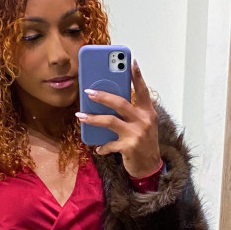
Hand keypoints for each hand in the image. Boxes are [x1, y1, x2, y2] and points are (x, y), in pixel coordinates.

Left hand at [75, 59, 160, 177]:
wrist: (150, 167)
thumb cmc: (144, 142)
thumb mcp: (143, 124)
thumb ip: (131, 113)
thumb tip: (108, 101)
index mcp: (148, 112)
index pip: (143, 90)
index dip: (137, 76)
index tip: (131, 62)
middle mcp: (143, 120)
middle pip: (120, 103)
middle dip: (102, 96)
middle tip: (88, 91)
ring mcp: (136, 134)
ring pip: (110, 121)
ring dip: (93, 118)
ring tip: (80, 116)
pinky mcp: (128, 147)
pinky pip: (109, 144)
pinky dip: (101, 147)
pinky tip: (97, 148)